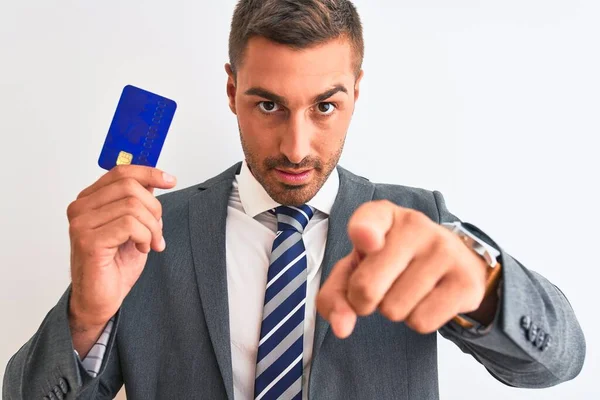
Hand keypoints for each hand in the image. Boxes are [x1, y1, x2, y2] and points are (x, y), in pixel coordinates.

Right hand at [67, 165, 176, 331]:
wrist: (102, 298)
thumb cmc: (116, 265)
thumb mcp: (134, 226)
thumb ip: (138, 203)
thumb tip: (154, 180)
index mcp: (89, 200)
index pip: (120, 172)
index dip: (149, 173)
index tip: (170, 180)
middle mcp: (80, 208)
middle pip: (130, 187)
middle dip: (154, 209)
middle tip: (157, 231)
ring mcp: (81, 224)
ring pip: (133, 206)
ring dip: (152, 227)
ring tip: (151, 243)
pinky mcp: (89, 241)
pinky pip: (130, 225)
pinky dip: (145, 237)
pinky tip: (142, 249)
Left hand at [316, 200, 488, 337]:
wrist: (453, 262)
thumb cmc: (393, 262)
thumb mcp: (358, 267)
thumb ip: (336, 294)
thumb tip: (342, 328)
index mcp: (383, 215)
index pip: (368, 221)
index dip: (364, 234)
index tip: (368, 242)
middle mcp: (415, 225)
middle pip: (367, 287)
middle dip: (363, 301)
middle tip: (379, 288)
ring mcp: (444, 250)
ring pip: (394, 310)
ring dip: (394, 309)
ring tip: (408, 288)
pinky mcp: (465, 280)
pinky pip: (422, 322)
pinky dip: (417, 320)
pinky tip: (427, 298)